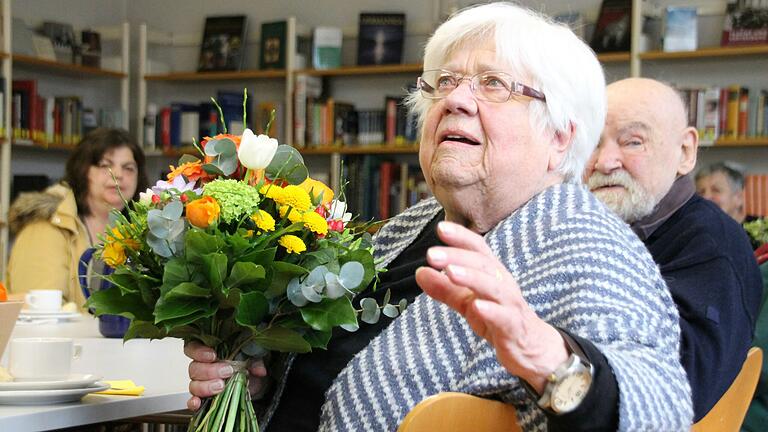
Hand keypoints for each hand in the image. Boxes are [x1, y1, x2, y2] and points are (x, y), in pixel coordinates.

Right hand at [184, 341, 267, 410]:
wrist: (254, 382)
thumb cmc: (248, 364)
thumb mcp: (254, 358)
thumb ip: (255, 360)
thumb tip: (259, 370)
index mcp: (208, 351)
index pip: (193, 347)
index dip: (199, 351)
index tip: (213, 355)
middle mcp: (201, 366)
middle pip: (194, 368)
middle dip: (210, 371)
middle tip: (226, 372)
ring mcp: (201, 383)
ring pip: (193, 384)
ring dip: (205, 387)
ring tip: (221, 386)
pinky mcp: (204, 398)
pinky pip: (193, 401)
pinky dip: (193, 403)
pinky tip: (198, 403)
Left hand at [415, 221, 567, 391]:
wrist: (531, 347)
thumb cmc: (498, 318)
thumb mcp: (467, 302)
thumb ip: (445, 289)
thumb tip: (420, 272)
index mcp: (491, 274)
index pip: (477, 249)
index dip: (461, 237)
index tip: (441, 228)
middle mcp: (502, 283)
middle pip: (482, 264)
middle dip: (457, 256)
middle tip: (432, 254)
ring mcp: (510, 305)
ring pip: (493, 287)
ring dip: (471, 277)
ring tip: (450, 272)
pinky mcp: (513, 327)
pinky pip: (503, 317)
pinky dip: (491, 311)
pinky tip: (476, 307)